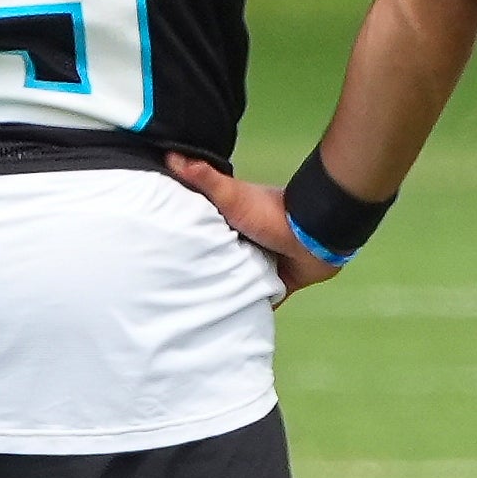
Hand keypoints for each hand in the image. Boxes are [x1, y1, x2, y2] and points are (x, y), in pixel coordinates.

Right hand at [166, 154, 343, 295]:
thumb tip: (171, 154)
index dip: (188, 241)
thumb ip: (205, 177)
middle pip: (219, 260)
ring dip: (226, 293)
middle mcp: (245, 244)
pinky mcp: (277, 284)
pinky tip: (231, 323)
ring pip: (237, 283)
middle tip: (179, 291)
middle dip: (205, 272)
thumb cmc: (270, 212)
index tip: (165, 252)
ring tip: (198, 310)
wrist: (311, 236)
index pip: (205, 232)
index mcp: (232, 223)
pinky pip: (260, 301)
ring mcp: (262, 265)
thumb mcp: (231, 194)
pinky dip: (250, 310)